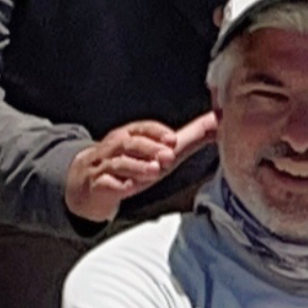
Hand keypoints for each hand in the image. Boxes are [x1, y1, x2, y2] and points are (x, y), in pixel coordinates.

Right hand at [63, 114, 215, 225]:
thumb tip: (219, 119)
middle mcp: (116, 147)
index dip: (157, 132)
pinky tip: (128, 188)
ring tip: (154, 171)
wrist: (88, 182)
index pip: (143, 128)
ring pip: (118, 163)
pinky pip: (105, 184)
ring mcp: (105, 166)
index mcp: (131, 135)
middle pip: (130, 143)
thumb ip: (190, 136)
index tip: (172, 139)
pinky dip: (117, 185)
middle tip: (168, 156)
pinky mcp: (98, 186)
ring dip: (137, 166)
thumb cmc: (132, 163)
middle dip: (149, 148)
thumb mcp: (160, 150)